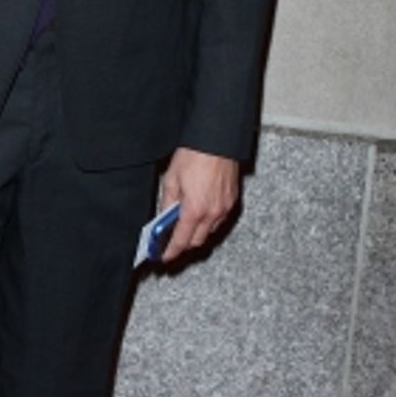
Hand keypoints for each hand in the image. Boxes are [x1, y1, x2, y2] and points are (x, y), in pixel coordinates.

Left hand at [159, 147, 238, 261]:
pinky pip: (218, 220)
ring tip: (184, 222)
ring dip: (196, 232)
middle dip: (183, 243)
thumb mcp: (171, 179)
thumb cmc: (195, 155)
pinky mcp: (232, 201)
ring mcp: (225, 208)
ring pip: (209, 231)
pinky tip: (199, 211)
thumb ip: (167, 203)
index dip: (171, 251)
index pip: (181, 241)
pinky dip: (208, 221)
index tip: (164, 256)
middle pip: (196, 241)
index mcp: (195, 210)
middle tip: (170, 239)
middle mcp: (212, 213)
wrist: (217, 140)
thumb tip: (163, 218)